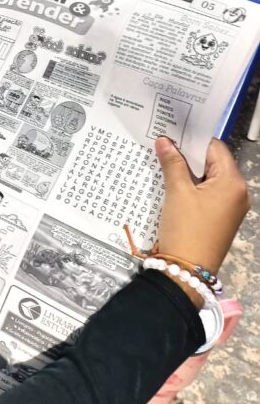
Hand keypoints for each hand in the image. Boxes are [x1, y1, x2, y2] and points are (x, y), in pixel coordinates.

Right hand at [155, 136, 249, 298]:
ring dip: (190, 171)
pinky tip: (174, 183)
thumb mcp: (177, 192)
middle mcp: (238, 193)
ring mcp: (232, 207)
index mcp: (233, 183)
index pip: (215, 149)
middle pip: (214, 163)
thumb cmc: (186, 227)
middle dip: (190, 155)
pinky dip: (194, 186)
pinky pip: (209, 193)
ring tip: (166, 162)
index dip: (193, 140)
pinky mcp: (222, 218)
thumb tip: (164, 140)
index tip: (171, 132)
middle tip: (165, 144)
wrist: (187, 271)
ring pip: (210, 178)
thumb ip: (172, 163)